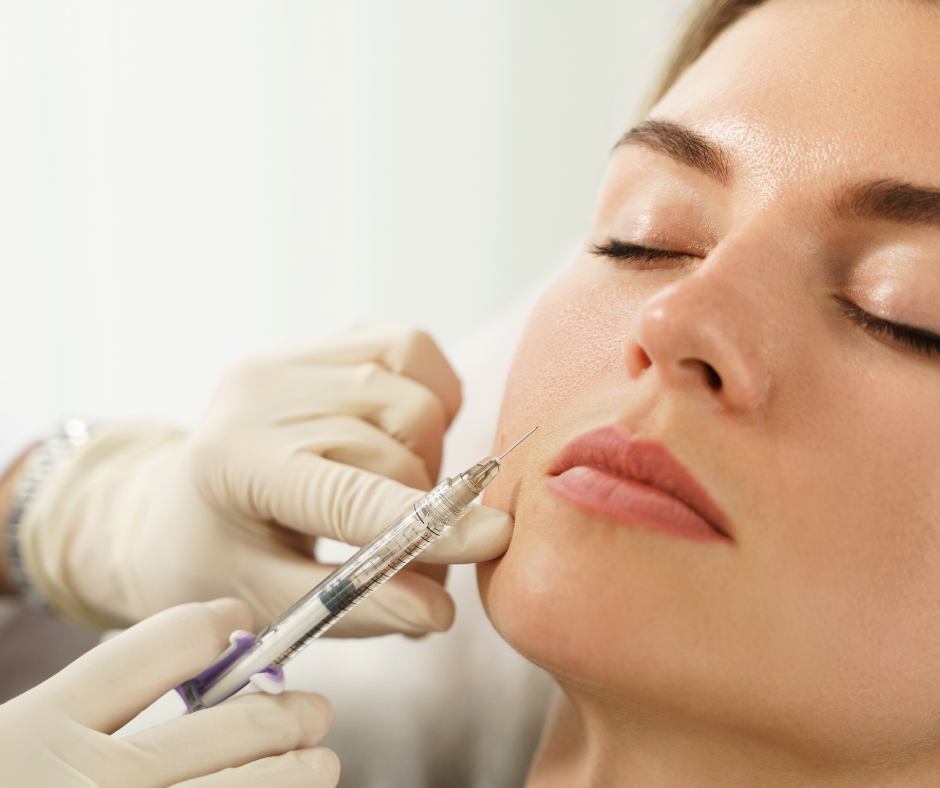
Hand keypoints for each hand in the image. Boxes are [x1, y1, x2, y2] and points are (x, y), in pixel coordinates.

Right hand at [0, 599, 338, 787]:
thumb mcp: (12, 743)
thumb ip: (87, 709)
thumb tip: (208, 658)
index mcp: (34, 732)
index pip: (163, 646)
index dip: (213, 626)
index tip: (235, 623)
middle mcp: (83, 786)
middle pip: (231, 724)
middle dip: (287, 709)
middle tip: (314, 710)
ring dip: (298, 771)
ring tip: (318, 761)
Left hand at [19, 325, 512, 633]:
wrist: (174, 503)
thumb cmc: (212, 560)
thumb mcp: (266, 602)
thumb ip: (353, 606)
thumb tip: (439, 611)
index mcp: (233, 461)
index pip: (351, 492)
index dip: (429, 523)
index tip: (494, 539)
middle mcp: (262, 392)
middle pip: (397, 445)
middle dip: (426, 513)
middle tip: (418, 565)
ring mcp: (292, 357)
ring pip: (415, 400)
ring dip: (428, 459)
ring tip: (397, 500)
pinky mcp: (321, 342)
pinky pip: (410, 348)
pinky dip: (429, 396)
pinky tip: (401, 437)